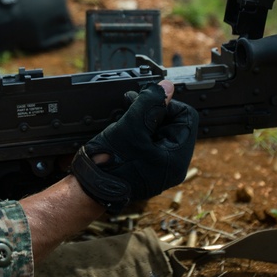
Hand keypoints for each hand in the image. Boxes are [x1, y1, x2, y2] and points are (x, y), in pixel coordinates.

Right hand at [70, 80, 198, 213]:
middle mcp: (172, 165)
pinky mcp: (148, 168)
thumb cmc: (109, 164)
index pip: (187, 118)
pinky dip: (139, 132)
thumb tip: (167, 87)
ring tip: (125, 119)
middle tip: (132, 106)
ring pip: (160, 132)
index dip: (168, 105)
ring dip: (144, 120)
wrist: (89, 188)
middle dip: (153, 112)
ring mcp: (160, 168)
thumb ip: (150, 104)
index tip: (147, 103)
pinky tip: (124, 131)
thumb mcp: (131, 127)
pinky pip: (150, 143)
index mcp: (176, 158)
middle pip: (174, 124)